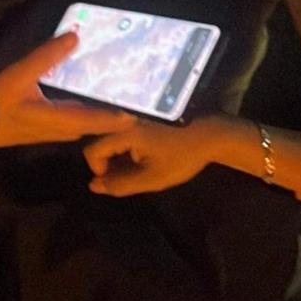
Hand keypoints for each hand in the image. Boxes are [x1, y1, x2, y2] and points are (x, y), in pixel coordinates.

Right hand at [0, 32, 134, 147]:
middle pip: (96, 123)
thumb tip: (75, 36)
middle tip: (135, 92)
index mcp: (60, 121)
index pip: (99, 120)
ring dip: (102, 111)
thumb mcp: (19, 75)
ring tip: (118, 91)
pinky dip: (87, 109)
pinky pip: (75, 120)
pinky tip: (86, 94)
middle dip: (116, 112)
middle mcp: (62, 129)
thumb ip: (46, 56)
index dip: (122, 115)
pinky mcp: (45, 127)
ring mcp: (53, 131)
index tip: (145, 108)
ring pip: (86, 123)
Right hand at [83, 118, 214, 196]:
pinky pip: (121, 131)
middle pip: (100, 142)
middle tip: (127, 175)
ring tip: (136, 166)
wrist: (208, 134)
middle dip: (107, 162)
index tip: (116, 180)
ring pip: (110, 137)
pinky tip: (142, 155)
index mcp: (124, 131)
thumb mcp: (152, 178)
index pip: (92, 151)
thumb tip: (93, 186)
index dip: (98, 170)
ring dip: (117, 154)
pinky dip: (125, 146)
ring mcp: (131, 114)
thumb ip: (121, 184)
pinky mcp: (139, 113)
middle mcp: (123, 118)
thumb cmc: (182, 157)